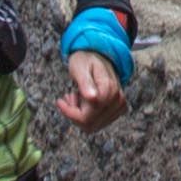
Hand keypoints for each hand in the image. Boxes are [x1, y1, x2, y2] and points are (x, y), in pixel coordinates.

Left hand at [53, 3, 132, 128]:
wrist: (100, 55)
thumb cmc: (86, 59)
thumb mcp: (79, 67)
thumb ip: (85, 82)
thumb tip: (92, 98)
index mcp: (108, 90)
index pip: (85, 118)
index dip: (69, 112)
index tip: (60, 100)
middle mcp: (117, 100)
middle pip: (89, 124)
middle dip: (74, 114)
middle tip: (69, 96)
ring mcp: (119, 106)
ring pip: (93, 126)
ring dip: (81, 115)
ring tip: (77, 97)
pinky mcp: (119, 109)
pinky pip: (99, 123)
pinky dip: (89, 116)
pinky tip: (85, 102)